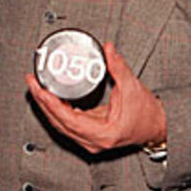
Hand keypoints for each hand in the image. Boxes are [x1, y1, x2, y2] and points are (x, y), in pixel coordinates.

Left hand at [25, 42, 166, 153]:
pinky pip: (67, 124)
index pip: (67, 119)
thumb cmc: (147, 113)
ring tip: (36, 87)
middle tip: (32, 82)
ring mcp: (90, 141)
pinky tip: (50, 97)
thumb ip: (118, 67)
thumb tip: (108, 49)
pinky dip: (57, 110)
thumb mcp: (133, 87)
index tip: (40, 88)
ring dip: (47, 106)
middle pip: (58, 122)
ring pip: (60, 125)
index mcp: (102, 133)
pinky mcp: (89, 136)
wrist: (158, 127)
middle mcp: (93, 141)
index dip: (50, 103)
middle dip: (43, 102)